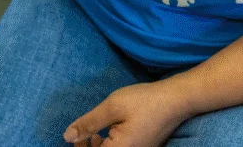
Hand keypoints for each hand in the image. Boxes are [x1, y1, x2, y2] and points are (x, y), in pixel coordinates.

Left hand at [63, 81, 189, 146]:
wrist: (175, 100)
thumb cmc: (144, 101)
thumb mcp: (112, 107)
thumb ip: (89, 123)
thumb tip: (67, 137)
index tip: (76, 136)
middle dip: (89, 146)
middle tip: (85, 133)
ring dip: (99, 146)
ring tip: (96, 132)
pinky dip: (111, 144)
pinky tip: (110, 131)